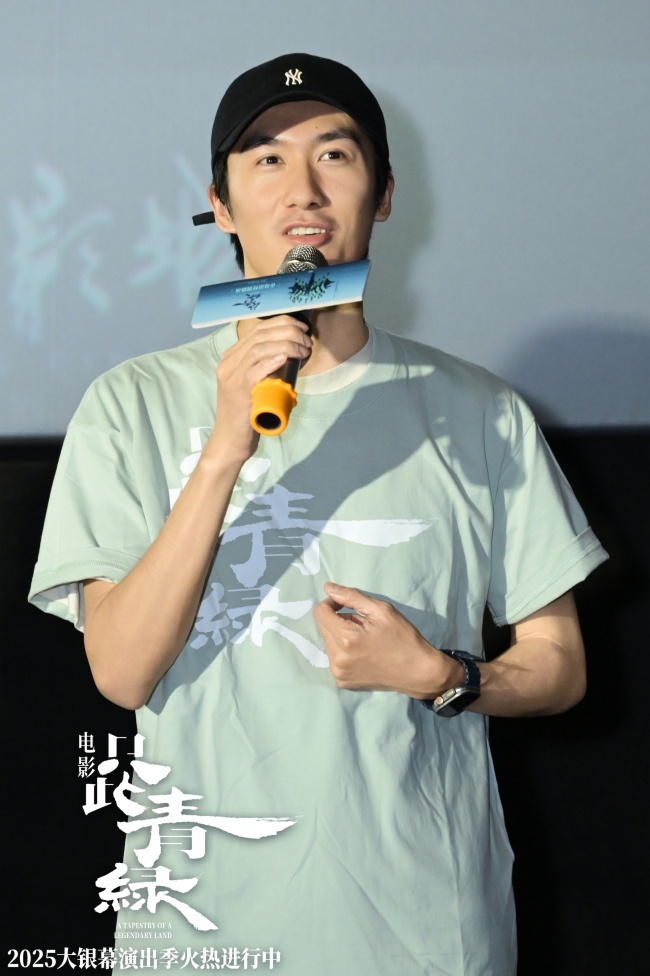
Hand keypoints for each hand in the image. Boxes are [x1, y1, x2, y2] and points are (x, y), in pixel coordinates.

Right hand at [206, 316, 312, 463]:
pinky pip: (253, 371)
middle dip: (288, 333)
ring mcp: (230, 376)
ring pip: (258, 350)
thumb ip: (264, 368)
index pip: (257, 329)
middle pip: (260, 336)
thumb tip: (291, 355)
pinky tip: (285, 358)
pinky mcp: (237, 391)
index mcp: (231, 357)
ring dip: (286, 346)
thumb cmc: (247, 414)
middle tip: (307, 342)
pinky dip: (271, 361)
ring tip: (303, 351)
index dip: (282, 323)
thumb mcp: (254, 384)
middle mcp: (228, 363)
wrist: (230, 440)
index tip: (302, 328)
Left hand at [313, 583, 462, 697]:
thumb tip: (328, 588)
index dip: (331, 603)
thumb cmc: (403, 637)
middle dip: (338, 619)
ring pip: (327, 642)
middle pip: (322, 627)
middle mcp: (337, 658)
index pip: (320, 612)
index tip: (346, 604)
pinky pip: (333, 657)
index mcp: (347, 638)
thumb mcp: (382, 610)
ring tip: (363, 638)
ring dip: (340, 635)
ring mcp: (338, 673)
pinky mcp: (342, 681)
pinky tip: (362, 652)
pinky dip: (343, 650)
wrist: (418, 672)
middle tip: (362, 623)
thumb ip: (351, 597)